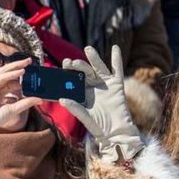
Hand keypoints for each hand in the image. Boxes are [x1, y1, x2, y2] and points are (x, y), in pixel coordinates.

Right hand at [0, 57, 41, 143]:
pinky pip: (0, 78)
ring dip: (15, 66)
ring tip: (26, 63)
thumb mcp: (13, 110)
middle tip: (29, 61)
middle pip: (6, 74)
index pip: (10, 82)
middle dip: (18, 66)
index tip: (32, 74)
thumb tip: (40, 99)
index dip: (20, 77)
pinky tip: (21, 71)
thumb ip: (25, 103)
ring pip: (2, 72)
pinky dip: (11, 74)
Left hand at [59, 45, 143, 162]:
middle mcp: (92, 86)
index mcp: (81, 92)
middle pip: (84, 72)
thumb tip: (61, 99)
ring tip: (88, 49)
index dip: (68, 72)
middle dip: (77, 66)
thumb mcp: (84, 116)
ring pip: (98, 68)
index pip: (73, 80)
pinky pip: (117, 70)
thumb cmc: (97, 125)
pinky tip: (116, 48)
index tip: (63, 65)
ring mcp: (105, 84)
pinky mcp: (117, 85)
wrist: (114, 131)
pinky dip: (116, 59)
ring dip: (94, 58)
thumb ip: (74, 107)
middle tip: (70, 61)